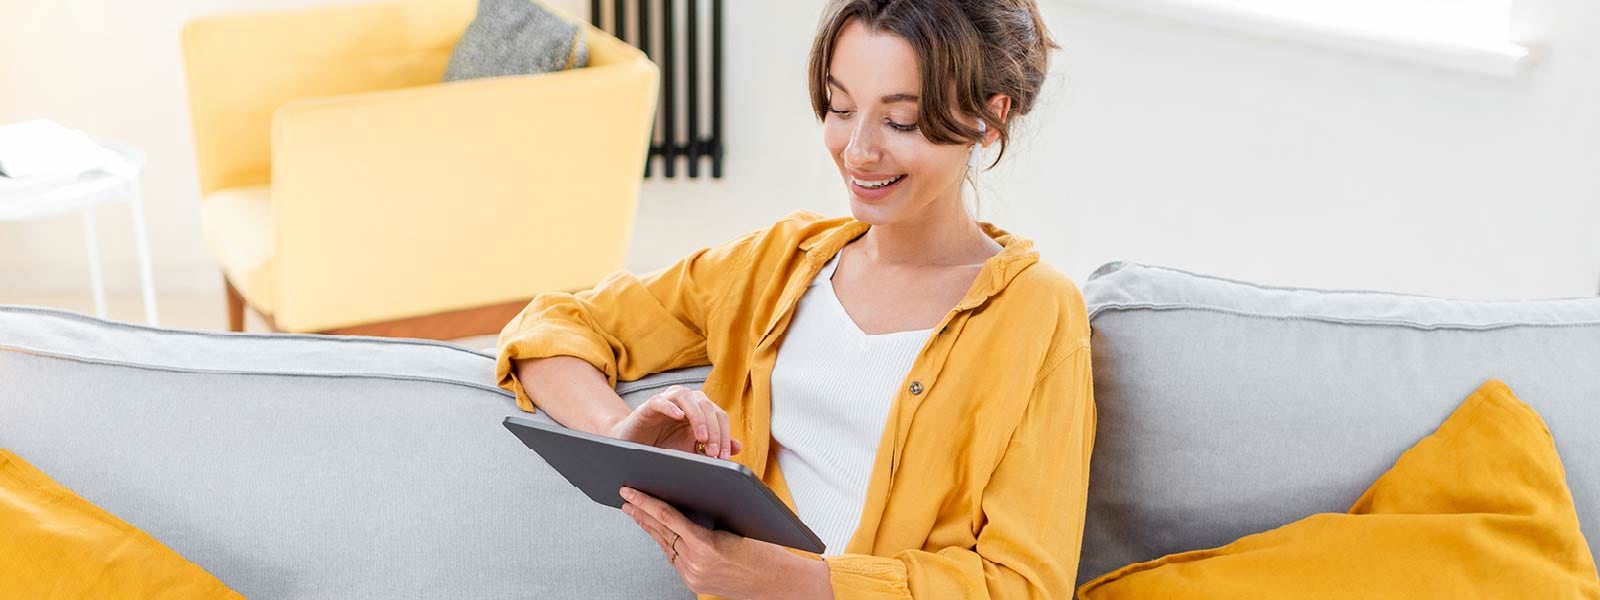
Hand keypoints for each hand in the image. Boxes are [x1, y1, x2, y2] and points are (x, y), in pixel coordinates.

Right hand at [607, 385, 740, 458]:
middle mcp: (688, 401)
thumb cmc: (663, 446)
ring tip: (701, 438)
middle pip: (708, 407)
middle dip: (714, 430)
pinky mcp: (650, 404)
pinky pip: (662, 400)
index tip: (724, 457)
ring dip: (698, 418)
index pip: (720, 416)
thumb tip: (738, 447)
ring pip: (689, 398)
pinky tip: (678, 417)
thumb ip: (712, 447)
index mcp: (701, 410)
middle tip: (713, 453)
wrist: (634, 446)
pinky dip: (671, 407)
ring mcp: (668, 400)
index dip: (725, 436)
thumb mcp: (691, 450)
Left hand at [620, 486, 827, 598]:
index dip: (646, 502)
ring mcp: (693, 576)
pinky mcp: (695, 582)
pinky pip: (674, 558)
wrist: (778, 582)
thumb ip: (709, 516)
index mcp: (705, 546)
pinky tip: (657, 532)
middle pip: (660, 531)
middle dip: (640, 512)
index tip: (631, 491)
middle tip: (625, 497)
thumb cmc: (765, 551)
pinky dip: (664, 542)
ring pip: (664, 545)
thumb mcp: (737, 524)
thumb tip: (688, 499)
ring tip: (634, 512)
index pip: (667, 517)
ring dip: (649, 527)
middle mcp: (695, 563)